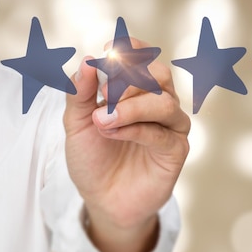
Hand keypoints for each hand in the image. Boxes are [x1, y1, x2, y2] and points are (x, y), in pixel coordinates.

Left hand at [64, 39, 189, 251]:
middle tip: (103, 95)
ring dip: (130, 107)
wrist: (101, 200)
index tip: (106, 53)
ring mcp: (170, 126)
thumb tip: (88, 61)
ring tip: (101, 120)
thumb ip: (80, 93)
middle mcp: (159, 102)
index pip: (143, 58)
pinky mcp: (175, 151)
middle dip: (129, 80)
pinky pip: (162, 133)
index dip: (129, 51)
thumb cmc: (93, 158)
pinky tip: (112, 133)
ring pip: (164, 102)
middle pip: (159, 74)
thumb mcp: (76, 123)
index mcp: (137, 90)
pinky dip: (136, 129)